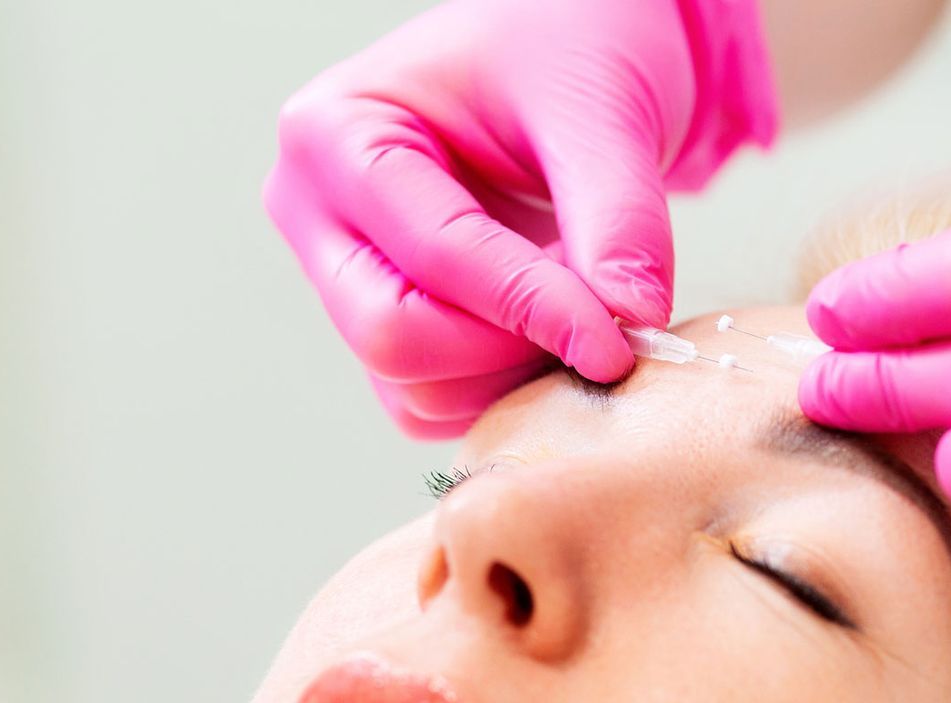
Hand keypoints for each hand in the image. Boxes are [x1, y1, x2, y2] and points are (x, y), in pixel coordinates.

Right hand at [264, 0, 775, 437]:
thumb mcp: (599, 112)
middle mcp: (319, 216)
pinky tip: (560, 332)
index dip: (531, 310)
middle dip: (507, 350)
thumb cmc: (566, 51)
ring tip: (586, 310)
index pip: (430, 259)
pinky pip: (437, 403)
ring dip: (513, 376)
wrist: (574, 63)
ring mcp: (347, 281)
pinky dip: (506, 390)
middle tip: (604, 331)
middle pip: (392, 339)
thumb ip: (619, 217)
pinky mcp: (392, 327)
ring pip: (414, 389)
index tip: (620, 341)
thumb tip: (631, 318)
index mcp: (336, 136)